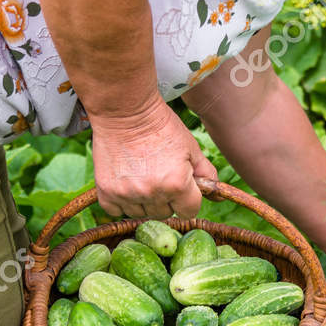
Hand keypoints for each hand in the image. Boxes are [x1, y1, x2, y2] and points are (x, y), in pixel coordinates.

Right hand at [90, 97, 217, 219]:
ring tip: (142, 176)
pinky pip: (117, 212)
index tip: (180, 185)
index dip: (187, 199)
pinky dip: (122, 202)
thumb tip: (219, 197)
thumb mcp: (191, 148)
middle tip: (159, 175)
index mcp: (177, 184)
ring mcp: (127, 194)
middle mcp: (152, 193)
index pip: (189, 212)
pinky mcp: (106, 192)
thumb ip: (207, 175)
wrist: (126, 111)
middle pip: (165, 214)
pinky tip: (126, 183)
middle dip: (166, 200)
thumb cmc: (162, 127)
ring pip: (141, 214)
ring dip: (144, 201)